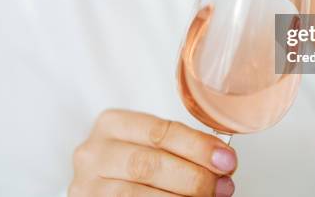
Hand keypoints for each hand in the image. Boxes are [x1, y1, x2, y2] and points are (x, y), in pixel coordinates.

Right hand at [69, 109, 236, 195]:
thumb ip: (178, 146)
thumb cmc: (129, 164)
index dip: (197, 146)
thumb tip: (221, 159)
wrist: (100, 187)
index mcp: (112, 123)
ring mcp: (88, 185)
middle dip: (194, 176)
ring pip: (139, 195)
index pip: (160, 131)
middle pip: (150, 164)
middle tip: (223, 185)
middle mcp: (94, 153)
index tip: (226, 159)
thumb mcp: (147, 144)